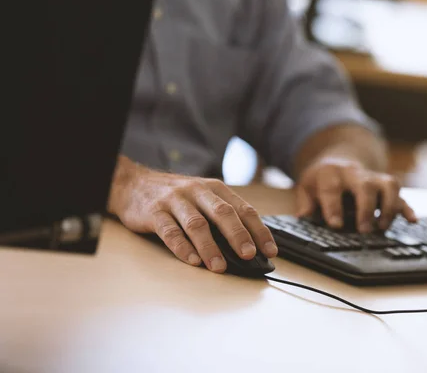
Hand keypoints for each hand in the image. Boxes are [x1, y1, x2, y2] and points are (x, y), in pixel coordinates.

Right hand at [108, 156, 277, 271]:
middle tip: (248, 255)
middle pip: (223, 213)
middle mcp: (197, 191)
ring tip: (220, 266)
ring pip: (196, 223)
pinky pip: (170, 231)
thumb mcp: (202, 197)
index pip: (243, 209)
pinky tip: (192, 260)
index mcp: (214, 189)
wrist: (133, 183)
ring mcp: (175, 200)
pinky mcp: (154, 212)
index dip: (258, 230)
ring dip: (210, 247)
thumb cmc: (176, 196)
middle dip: (238, 235)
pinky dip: (182, 247)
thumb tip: (248, 246)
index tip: (269, 250)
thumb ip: (222, 216)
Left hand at [296, 157, 416, 232]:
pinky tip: (412, 220)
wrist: (338, 160)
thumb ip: (306, 203)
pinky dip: (406, 207)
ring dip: (389, 207)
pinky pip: (400, 194)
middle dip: (366, 208)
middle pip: (365, 186)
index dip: (334, 207)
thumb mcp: (307, 187)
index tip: (336, 225)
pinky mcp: (386, 186)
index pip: (332, 189)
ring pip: (388, 185)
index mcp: (330, 173)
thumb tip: (304, 217)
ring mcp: (373, 177)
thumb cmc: (321, 180)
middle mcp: (354, 173)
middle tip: (364, 230)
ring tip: (382, 228)